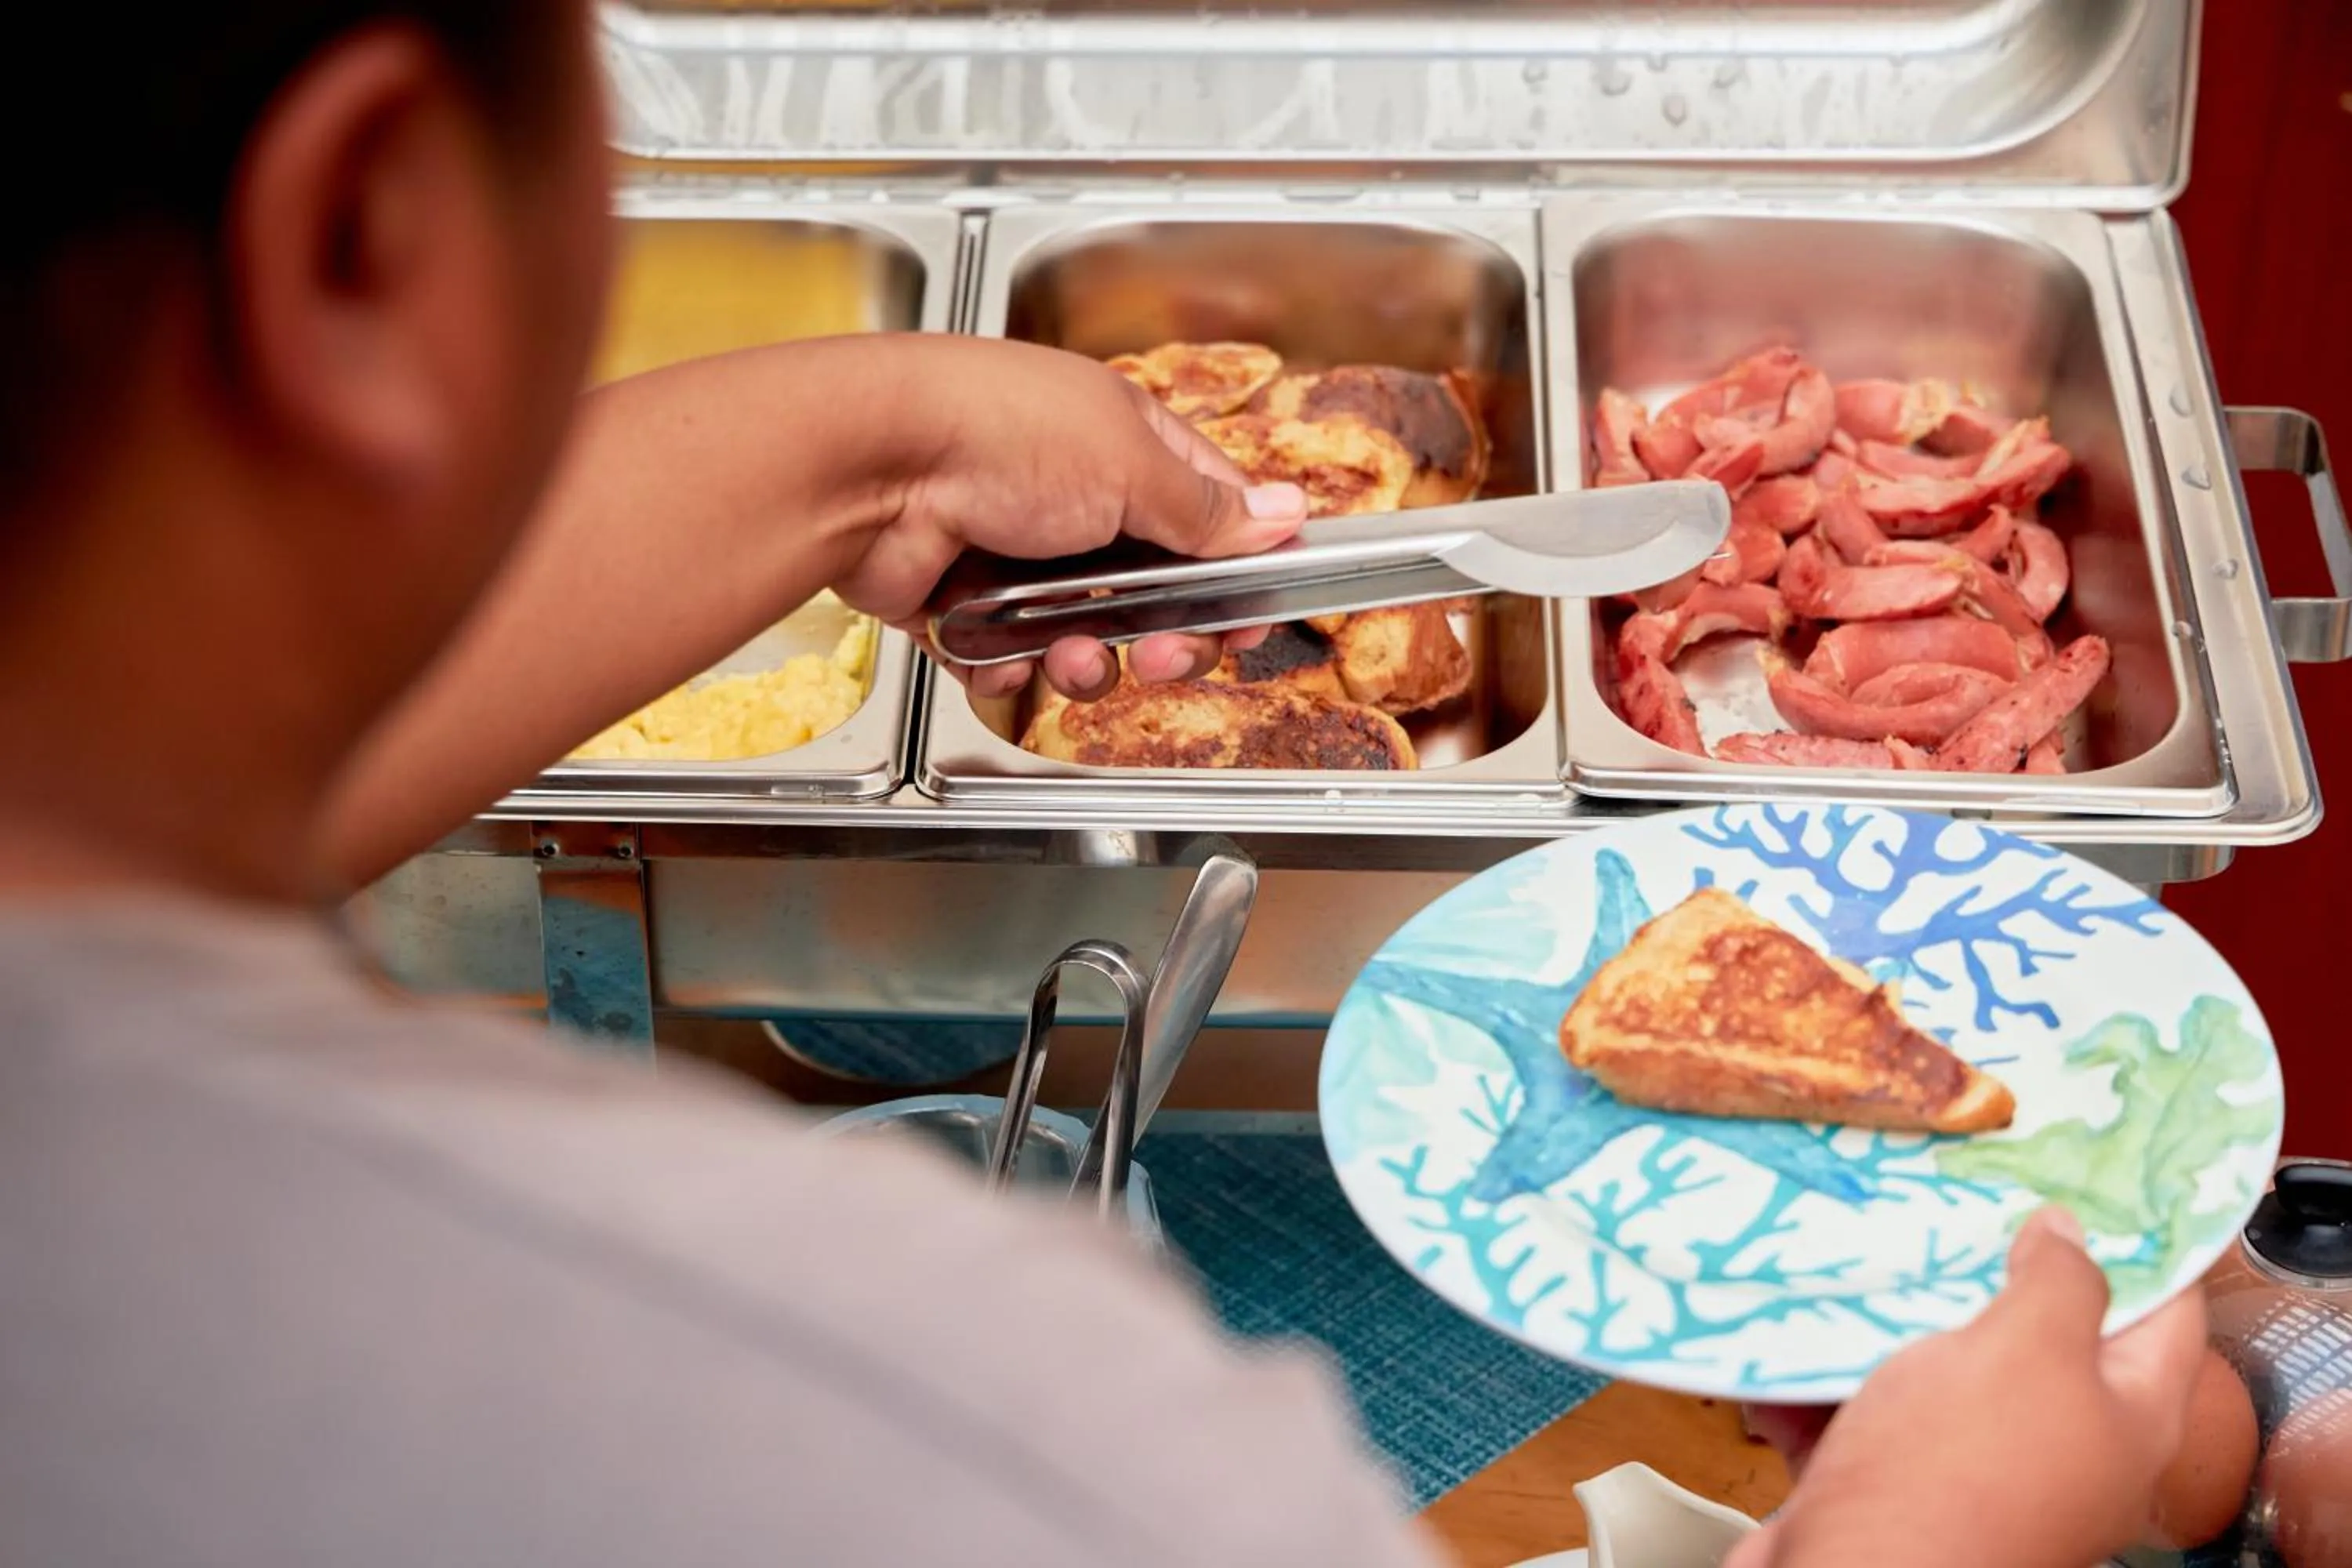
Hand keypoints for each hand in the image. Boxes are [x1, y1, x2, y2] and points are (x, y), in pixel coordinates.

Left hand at [836, 336, 1307, 700]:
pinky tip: (998, 651)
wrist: (868, 467)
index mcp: (1123, 443)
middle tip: (1163, 653)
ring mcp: (1013, 551)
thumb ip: (1206, 509)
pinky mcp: (959, 601)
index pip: (1208, 513)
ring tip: (1069, 651)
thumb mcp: (1129, 465)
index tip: (1247, 621)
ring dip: (1086, 659)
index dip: (1235, 572)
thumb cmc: (993, 434)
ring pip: (1082, 636)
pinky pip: (1008, 657)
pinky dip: (1008, 665)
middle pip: (1151, 592)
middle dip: (1165, 635)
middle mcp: (1071, 494)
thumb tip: (1284, 515)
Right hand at [1726, 1208, 2206, 1567]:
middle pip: (2043, 1335)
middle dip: (1992, 1267)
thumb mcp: (2029, 1350)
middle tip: (1959, 1195)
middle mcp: (2062, 1446)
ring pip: (1942, 1365)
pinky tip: (1795, 1324)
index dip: (2138, 1240)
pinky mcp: (1894, 1481)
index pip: (2166, 1312)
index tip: (2090, 1176)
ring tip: (1865, 1244)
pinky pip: (1865, 1405)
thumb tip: (2069, 1232)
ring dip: (1895, 1314)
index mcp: (2127, 1419)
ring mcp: (1976, 1468)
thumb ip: (2062, 1282)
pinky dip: (1827, 1368)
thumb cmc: (1958, 1472)